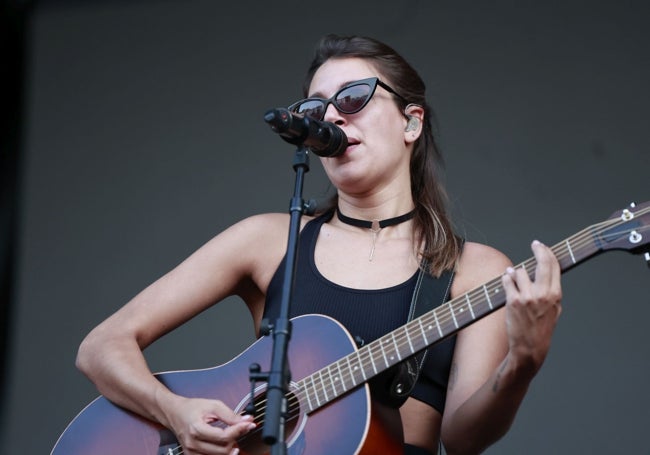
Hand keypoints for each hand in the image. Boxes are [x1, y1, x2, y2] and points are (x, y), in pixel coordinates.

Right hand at [164, 396, 255, 454]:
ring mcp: (192, 452)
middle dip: (235, 439)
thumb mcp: (213, 405)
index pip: (224, 436)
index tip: (248, 424)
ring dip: (229, 448)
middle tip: (240, 429)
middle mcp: (193, 444)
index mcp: (197, 429)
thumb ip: (231, 414)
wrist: (175, 413)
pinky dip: (221, 453)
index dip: (239, 430)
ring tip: (231, 437)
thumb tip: (247, 420)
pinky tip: (224, 445)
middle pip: (223, 449)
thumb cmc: (192, 408)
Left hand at [501, 240, 562, 374]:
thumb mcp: (554, 311)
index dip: (548, 253)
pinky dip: (506, 278)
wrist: (529, 347)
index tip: (543, 246)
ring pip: (521, 271)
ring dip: (516, 272)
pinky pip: (507, 280)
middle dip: (539, 249)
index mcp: (555, 295)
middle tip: (535, 244)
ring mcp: (528, 297)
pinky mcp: (513, 301)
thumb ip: (552, 293)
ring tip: (516, 279)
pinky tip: (507, 279)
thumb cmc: (541, 329)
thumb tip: (548, 275)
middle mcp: (543, 294)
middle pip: (542, 262)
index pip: (554, 266)